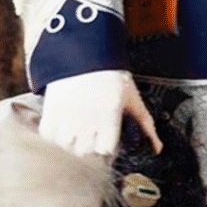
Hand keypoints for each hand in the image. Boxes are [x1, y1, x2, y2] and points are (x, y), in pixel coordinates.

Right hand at [39, 69, 161, 157]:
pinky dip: (55, 135)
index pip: (106, 150)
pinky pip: (49, 137)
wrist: (84, 54)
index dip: (107, 145)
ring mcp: (65, 117)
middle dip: (90, 146)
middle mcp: (86, 119)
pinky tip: (64, 125)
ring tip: (78, 130)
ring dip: (72, 142)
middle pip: (86, 152)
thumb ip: (145, 124)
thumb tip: (157, 148)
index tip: (107, 139)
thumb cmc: (112, 77)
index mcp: (109, 114)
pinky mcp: (49, 112)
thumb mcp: (132, 98)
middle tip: (92, 134)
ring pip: (67, 147)